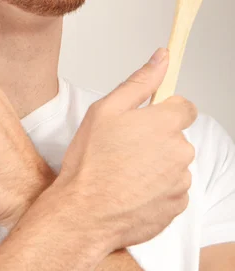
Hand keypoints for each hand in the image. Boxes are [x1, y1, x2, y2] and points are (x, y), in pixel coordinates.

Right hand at [52, 48, 197, 252]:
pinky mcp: (177, 207)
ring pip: (174, 164)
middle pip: (177, 136)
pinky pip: (172, 189)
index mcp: (165, 123)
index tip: (146, 119)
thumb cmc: (91, 160)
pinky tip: (131, 190)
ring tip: (124, 171)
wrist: (85, 213)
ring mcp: (180, 182)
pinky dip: (156, 189)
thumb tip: (162, 57)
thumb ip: (140, 81)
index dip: (165, 110)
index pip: (185, 107)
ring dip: (157, 164)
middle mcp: (180, 151)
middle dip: (157, 138)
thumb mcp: (106, 109)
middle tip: (124, 147)